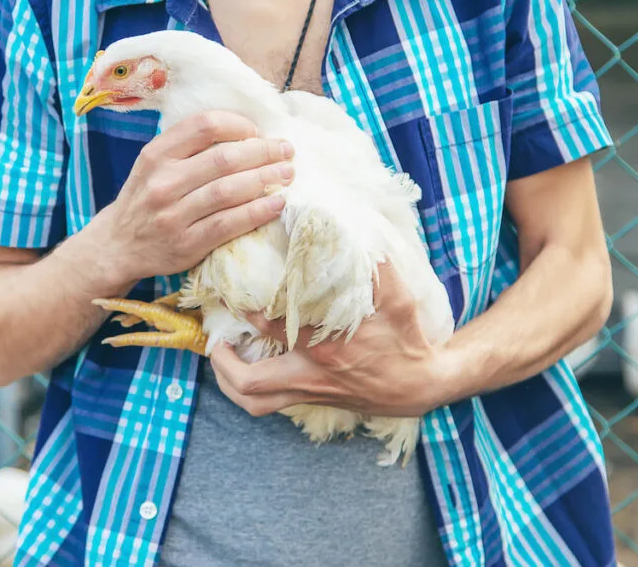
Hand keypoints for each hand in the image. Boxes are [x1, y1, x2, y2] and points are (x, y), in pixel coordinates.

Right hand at [97, 110, 294, 281]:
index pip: (204, 125)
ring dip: (266, 179)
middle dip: (263, 152)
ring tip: (288, 173)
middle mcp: (163, 182)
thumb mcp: (154, 164)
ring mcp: (174, 215)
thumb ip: (188, 147)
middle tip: (287, 151)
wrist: (118, 245)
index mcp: (156, 155)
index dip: (239, 125)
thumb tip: (245, 132)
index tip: (257, 132)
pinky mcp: (187, 244)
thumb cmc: (146, 198)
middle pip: (223, 158)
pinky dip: (257, 212)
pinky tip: (277, 203)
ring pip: (229, 191)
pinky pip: (229, 224)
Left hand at [209, 262, 460, 417]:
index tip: (234, 294)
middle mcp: (311, 375)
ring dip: (229, 384)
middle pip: (250, 383)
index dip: (248, 311)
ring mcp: (310, 393)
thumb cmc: (407, 340)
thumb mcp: (399, 300)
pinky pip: (269, 405)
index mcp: (326, 349)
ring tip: (220, 358)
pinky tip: (246, 368)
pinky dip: (250, 390)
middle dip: (223, 364)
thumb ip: (377, 269)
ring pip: (255, 403)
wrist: (422, 385)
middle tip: (215, 339)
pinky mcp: (314, 401)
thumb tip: (357, 231)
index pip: (273, 328)